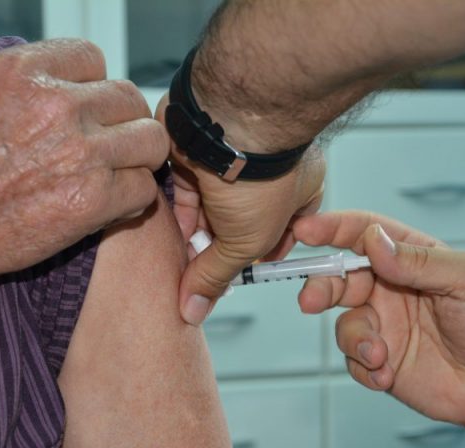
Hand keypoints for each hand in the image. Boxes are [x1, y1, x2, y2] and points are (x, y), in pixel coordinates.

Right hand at [0, 39, 167, 293]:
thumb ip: (34, 87)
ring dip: (138, 161)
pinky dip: (130, 202)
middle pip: (132, 99)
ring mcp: (80, 151)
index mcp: (26, 70)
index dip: (94, 90)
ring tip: (115, 177)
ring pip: (151, 142)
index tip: (85, 113)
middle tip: (109, 149)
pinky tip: (104, 208)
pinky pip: (144, 191)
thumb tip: (78, 91)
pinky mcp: (92, 200)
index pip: (95, 59)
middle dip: (124, 124)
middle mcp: (58, 103)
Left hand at [155, 94, 324, 325]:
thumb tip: (195, 308)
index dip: (259, 257)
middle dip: (217, 248)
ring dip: (194, 230)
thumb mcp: (246, 242)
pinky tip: (166, 224)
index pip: (281, 233)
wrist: (230, 122)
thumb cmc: (262, 175)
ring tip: (177, 253)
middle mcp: (266, 174)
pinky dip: (177, 207)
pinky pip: (184, 185)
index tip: (236, 277)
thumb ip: (218, 275)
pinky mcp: (198, 149)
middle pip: (238, 223)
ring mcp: (231, 160)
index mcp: (298, 190)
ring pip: (208, 206)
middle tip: (198, 272)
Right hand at [292, 211, 464, 427]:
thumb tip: (374, 242)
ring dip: (355, 338)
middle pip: (341, 277)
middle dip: (322, 286)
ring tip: (380, 354)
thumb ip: (420, 260)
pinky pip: (353, 359)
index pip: (366, 233)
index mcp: (413, 257)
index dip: (333, 228)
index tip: (305, 230)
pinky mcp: (382, 361)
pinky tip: (387, 375)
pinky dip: (363, 367)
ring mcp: (386, 325)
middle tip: (311, 301)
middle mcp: (393, 288)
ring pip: (344, 322)